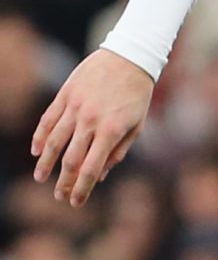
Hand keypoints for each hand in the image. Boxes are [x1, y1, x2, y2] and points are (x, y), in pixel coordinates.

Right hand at [31, 49, 154, 206]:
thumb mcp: (137, 125)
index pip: (92, 167)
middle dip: (64, 181)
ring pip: (54, 141)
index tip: (76, 202)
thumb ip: (118, 150)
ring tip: (41, 178)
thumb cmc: (137, 94)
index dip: (83, 187)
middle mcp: (90, 120)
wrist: (129, 57)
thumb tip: (102, 175)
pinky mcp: (65, 95)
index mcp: (111, 130)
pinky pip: (48, 119)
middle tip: (59, 197)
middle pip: (71, 158)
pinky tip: (37, 151)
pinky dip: (40, 137)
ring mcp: (75, 107)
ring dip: (46, 163)